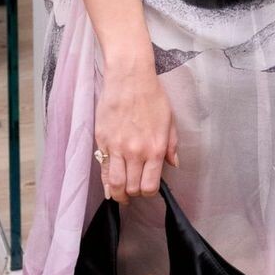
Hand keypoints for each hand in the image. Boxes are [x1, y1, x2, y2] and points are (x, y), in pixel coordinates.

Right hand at [95, 59, 178, 202]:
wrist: (129, 79)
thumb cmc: (152, 97)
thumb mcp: (170, 121)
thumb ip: (171, 146)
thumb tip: (173, 165)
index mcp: (155, 149)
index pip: (150, 185)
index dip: (149, 193)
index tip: (148, 189)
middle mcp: (135, 152)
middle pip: (132, 188)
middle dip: (134, 194)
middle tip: (134, 192)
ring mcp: (117, 147)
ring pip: (114, 183)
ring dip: (118, 193)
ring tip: (121, 195)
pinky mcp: (102, 140)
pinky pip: (103, 169)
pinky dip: (106, 181)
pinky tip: (110, 185)